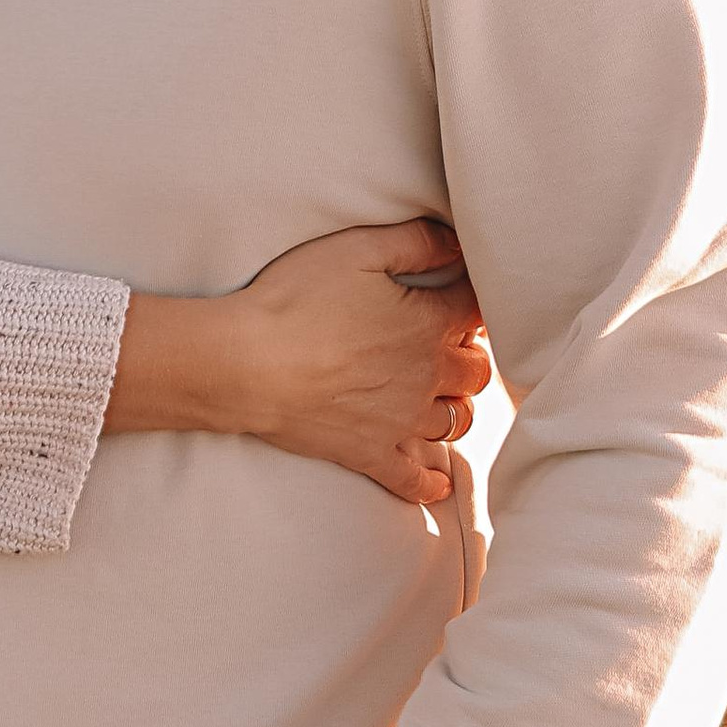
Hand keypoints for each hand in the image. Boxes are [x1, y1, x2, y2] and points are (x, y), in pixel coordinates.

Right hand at [202, 218, 491, 505]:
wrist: (248, 364)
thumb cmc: (297, 299)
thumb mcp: (357, 251)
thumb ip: (415, 242)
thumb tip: (457, 242)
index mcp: (428, 324)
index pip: (476, 312)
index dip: (472, 302)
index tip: (460, 297)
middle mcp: (426, 377)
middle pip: (477, 373)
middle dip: (470, 357)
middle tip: (450, 347)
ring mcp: (401, 421)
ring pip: (455, 423)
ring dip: (455, 408)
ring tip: (440, 397)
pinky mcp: (371, 454)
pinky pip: (414, 480)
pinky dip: (431, 483)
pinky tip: (437, 482)